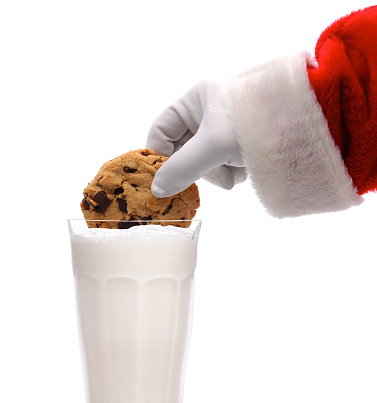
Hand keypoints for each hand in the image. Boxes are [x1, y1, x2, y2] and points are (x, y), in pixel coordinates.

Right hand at [146, 80, 245, 196]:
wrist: (303, 131)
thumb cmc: (254, 125)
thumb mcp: (212, 145)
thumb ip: (181, 168)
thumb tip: (156, 189)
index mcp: (195, 100)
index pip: (161, 131)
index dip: (158, 156)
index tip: (162, 179)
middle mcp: (206, 114)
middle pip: (181, 152)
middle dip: (197, 168)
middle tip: (209, 172)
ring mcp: (222, 132)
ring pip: (202, 165)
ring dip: (217, 173)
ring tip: (236, 166)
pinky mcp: (237, 148)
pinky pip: (221, 168)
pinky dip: (232, 173)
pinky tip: (246, 167)